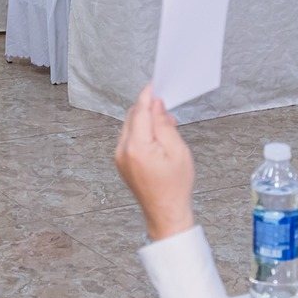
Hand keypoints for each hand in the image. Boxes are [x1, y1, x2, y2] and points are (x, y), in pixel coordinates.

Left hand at [114, 84, 195, 241]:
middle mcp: (123, 150)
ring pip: (129, 125)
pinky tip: (156, 138)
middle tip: (168, 112)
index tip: (155, 84)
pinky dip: (141, 132)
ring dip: (145, 120)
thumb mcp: (177, 151)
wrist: (165, 212)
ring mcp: (119, 157)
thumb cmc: (175, 186)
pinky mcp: (121, 161)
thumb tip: (156, 104)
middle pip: (132, 116)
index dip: (148, 95)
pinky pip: (128, 137)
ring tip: (166, 128)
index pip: (140, 111)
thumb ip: (164, 124)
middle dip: (148, 108)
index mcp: (137, 147)